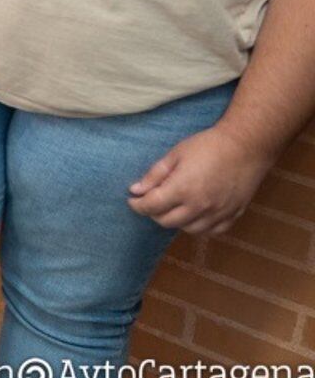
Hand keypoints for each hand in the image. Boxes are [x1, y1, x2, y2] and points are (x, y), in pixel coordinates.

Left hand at [127, 124, 276, 235]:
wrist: (246, 147)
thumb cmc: (208, 146)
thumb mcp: (175, 154)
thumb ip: (154, 175)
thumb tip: (135, 190)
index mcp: (182, 189)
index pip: (151, 207)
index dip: (137, 205)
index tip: (133, 200)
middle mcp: (199, 206)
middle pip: (167, 221)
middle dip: (154, 213)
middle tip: (152, 201)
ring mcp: (218, 213)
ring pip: (188, 229)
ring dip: (176, 220)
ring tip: (173, 206)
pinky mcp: (233, 215)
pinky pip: (211, 231)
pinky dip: (199, 226)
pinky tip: (195, 214)